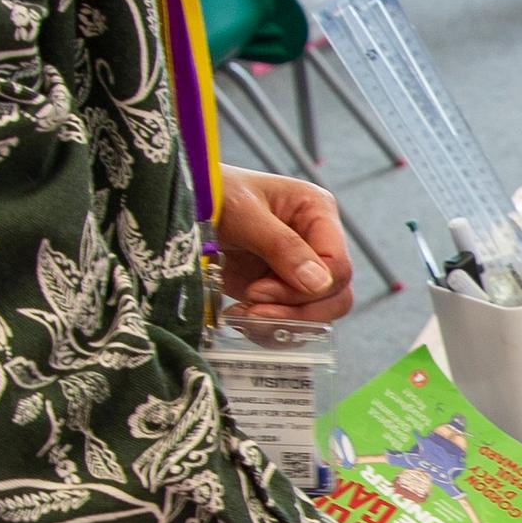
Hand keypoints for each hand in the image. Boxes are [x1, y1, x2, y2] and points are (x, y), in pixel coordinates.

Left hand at [217, 167, 356, 321]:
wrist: (184, 203)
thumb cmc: (214, 193)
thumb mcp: (244, 213)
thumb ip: (282, 246)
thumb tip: (319, 284)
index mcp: (318, 213)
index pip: (337, 265)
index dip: (306, 288)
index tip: (258, 290)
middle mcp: (316, 243)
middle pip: (335, 295)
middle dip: (297, 311)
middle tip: (252, 308)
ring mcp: (298, 270)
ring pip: (317, 315)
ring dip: (281, 324)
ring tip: (242, 315)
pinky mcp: (278, 291)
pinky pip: (291, 323)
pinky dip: (269, 329)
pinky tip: (240, 317)